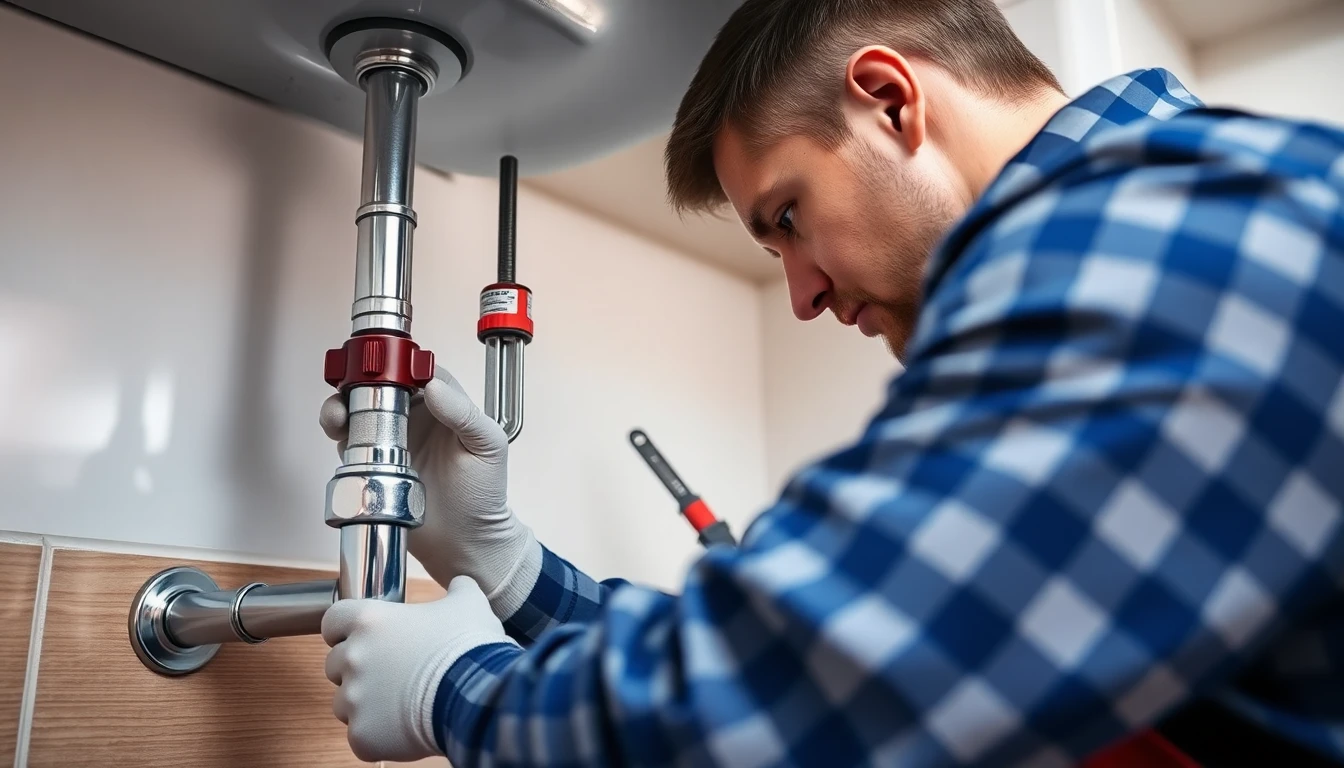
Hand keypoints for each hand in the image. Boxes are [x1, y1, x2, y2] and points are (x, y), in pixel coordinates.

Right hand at [320, 366, 541, 616]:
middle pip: (380, 385)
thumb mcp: (487, 447)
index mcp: (446, 406)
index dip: (398, 364)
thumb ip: (464, 414)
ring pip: (359, 410)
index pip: (418, 371)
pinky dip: (338, 433)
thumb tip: (434, 386)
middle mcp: (418, 418)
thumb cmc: (484, 495)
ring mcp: (393, 441)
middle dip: (359, 381)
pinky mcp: (374, 464)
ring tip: (339, 414)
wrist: (464, 541)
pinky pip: (350, 442)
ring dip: (342, 404)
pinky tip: (338, 433)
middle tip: (349, 386)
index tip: (383, 366)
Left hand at [322, 576, 517, 762]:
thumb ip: (458, 589)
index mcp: (370, 620)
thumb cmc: (469, 648)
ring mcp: (354, 699)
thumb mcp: (469, 605)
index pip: (332, 621)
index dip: (346, 630)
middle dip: (358, 670)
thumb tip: (461, 585)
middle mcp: (353, 657)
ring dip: (365, 704)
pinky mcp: (362, 735)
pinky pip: (360, 736)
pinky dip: (378, 736)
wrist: (477, 696)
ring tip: (400, 704)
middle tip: (392, 675)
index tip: (367, 639)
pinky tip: (406, 728)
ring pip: (344, 703)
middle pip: (335, 664)